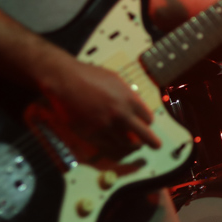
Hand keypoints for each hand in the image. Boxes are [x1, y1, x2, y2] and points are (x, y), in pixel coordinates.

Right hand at [41, 58, 159, 150]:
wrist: (65, 81)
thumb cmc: (90, 76)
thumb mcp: (116, 80)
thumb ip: (128, 94)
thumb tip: (135, 103)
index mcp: (129, 100)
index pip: (147, 118)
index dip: (148, 122)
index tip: (147, 123)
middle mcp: (120, 115)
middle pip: (143, 135)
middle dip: (152, 142)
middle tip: (156, 146)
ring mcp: (105, 126)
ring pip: (125, 143)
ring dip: (131, 144)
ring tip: (134, 145)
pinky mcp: (90, 134)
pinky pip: (107, 145)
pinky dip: (113, 144)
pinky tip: (115, 142)